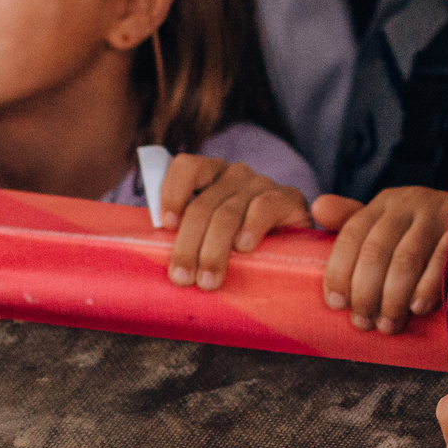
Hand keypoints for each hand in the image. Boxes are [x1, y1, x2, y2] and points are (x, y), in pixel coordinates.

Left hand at [159, 154, 310, 290]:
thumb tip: (154, 251)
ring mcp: (262, 184)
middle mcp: (235, 175)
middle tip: (182, 278)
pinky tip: (244, 248)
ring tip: (208, 280)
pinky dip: (250, 228)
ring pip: (227, 213)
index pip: (187, 167)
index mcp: (211, 176)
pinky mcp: (288, 198)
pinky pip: (264, 207)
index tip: (165, 225)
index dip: (173, 192)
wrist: (292, 251)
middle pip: (203, 204)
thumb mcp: (209, 235)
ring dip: (214, 250)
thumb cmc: (240, 246)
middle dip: (188, 245)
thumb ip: (188, 232)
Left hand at [314, 188, 447, 334]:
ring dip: (392, 298)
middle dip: (365, 293)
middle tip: (364, 323)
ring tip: (389, 325)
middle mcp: (410, 203)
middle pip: (376, 250)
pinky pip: (441, 262)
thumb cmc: (420, 233)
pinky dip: (427, 288)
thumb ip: (352, 221)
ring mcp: (438, 215)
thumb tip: (318, 207)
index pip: (352, 234)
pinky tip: (417, 309)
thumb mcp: (387, 223)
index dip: (339, 271)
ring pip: (406, 259)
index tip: (336, 305)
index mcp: (384, 203)